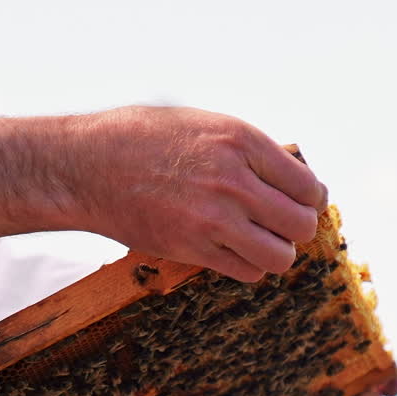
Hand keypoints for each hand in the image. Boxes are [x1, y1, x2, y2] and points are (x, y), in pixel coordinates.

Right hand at [0, 106, 327, 283]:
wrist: (85, 165)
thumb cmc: (141, 138)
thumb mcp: (202, 123)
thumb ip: (247, 149)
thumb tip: (289, 173)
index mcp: (240, 141)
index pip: (307, 185)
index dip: (311, 199)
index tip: (301, 204)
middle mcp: (233, 179)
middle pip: (301, 224)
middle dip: (296, 229)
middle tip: (280, 226)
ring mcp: (214, 217)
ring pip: (280, 256)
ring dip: (274, 253)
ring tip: (258, 243)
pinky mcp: (192, 248)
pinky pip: (247, 272)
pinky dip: (247, 267)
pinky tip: (232, 252)